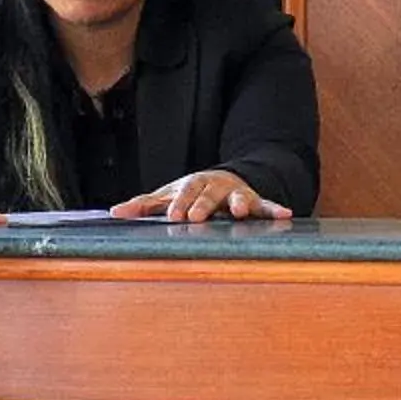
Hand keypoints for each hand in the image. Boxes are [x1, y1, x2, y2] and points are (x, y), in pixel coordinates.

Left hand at [110, 171, 291, 223]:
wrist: (223, 181)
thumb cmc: (190, 194)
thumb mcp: (167, 196)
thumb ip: (144, 205)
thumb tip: (114, 213)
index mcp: (192, 185)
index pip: (183, 194)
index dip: (179, 204)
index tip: (174, 217)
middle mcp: (215, 187)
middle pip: (209, 195)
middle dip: (203, 205)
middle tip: (196, 218)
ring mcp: (236, 193)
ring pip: (238, 197)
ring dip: (240, 203)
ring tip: (240, 211)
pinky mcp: (255, 202)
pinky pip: (266, 205)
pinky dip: (275, 209)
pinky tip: (286, 214)